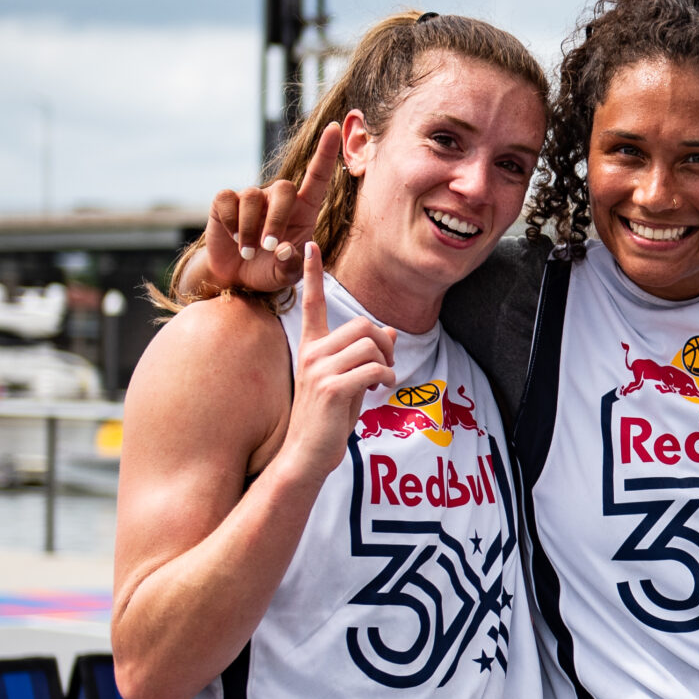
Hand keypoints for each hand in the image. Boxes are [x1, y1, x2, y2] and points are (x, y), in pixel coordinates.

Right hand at [196, 122, 343, 295]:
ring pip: (253, 197)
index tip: (334, 127)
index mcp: (303, 210)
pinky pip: (228, 200)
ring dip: (250, 229)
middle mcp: (278, 198)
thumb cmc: (269, 271)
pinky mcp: (226, 201)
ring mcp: (252, 197)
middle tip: (269, 248)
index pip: (317, 176)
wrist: (236, 277)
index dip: (326, 152)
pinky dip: (231, 223)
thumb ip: (292, 266)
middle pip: (284, 188)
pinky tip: (233, 238)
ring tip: (249, 253)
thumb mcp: (286, 276)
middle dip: (276, 219)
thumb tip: (287, 248)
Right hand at [274, 243, 397, 486]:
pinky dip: (386, 379)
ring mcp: (319, 370)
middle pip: (362, 325)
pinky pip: (374, 368)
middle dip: (384, 344)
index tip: (309, 245)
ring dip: (387, 364)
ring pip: (371, 345)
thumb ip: (366, 356)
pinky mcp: (332, 388)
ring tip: (380, 381)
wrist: (307, 454)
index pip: (311, 303)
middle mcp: (312, 353)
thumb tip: (391, 332)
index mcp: (311, 347)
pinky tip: (379, 391)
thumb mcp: (349, 381)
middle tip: (385, 368)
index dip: (312, 273)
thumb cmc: (328, 419)